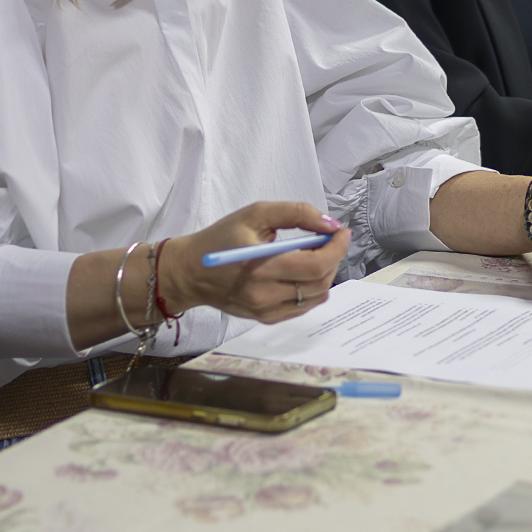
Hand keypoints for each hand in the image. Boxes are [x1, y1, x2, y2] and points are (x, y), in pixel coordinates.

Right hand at [158, 203, 347, 321]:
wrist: (191, 272)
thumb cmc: (222, 238)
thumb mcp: (256, 213)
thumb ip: (297, 214)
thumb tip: (330, 225)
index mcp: (260, 265)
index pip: (315, 265)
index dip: (337, 248)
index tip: (341, 232)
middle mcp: (264, 293)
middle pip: (321, 280)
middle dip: (334, 257)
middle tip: (329, 240)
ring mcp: (266, 310)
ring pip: (318, 295)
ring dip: (325, 273)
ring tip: (313, 255)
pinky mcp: (267, 318)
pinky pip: (305, 305)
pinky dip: (312, 288)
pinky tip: (301, 272)